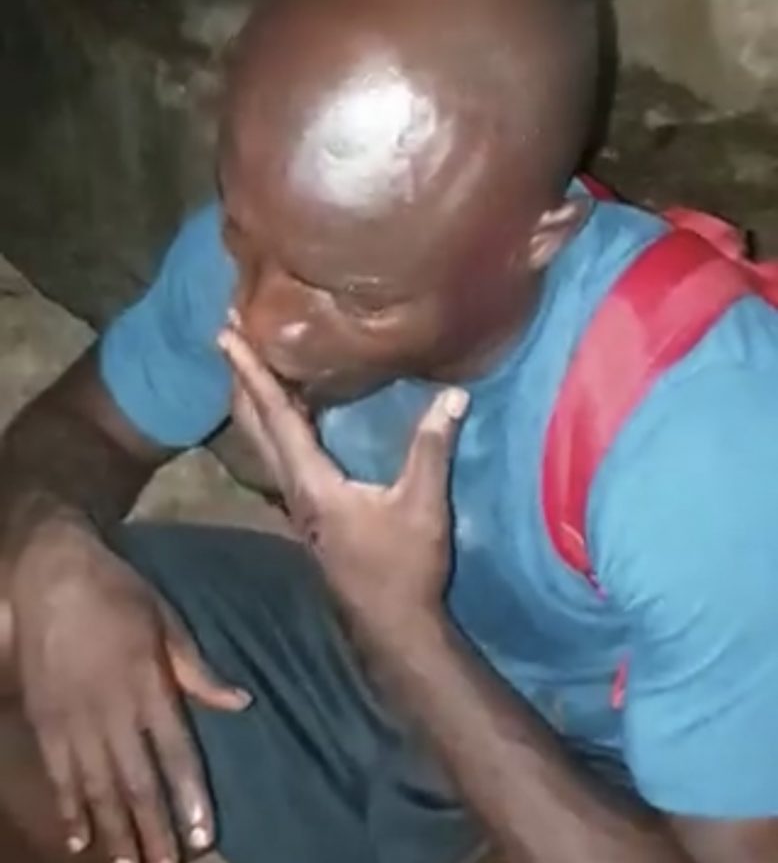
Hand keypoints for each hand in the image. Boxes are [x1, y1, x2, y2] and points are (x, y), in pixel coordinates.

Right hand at [9, 514, 250, 862]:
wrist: (52, 575)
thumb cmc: (119, 594)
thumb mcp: (167, 621)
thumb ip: (199, 671)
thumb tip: (242, 702)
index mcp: (149, 685)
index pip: (175, 752)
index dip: (189, 795)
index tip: (202, 835)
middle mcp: (113, 711)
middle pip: (136, 782)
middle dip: (154, 829)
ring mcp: (75, 720)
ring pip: (98, 788)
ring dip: (115, 831)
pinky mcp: (45, 722)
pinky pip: (59, 775)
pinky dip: (69, 809)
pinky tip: (80, 840)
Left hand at [219, 325, 468, 646]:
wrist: (393, 626)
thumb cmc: (404, 567)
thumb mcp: (422, 505)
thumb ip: (432, 448)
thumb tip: (453, 395)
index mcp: (311, 482)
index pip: (275, 416)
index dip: (252, 373)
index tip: (226, 335)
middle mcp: (294, 489)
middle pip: (255, 424)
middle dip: (240, 378)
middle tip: (225, 333)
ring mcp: (299, 504)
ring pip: (263, 441)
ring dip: (253, 400)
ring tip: (247, 364)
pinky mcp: (312, 512)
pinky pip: (281, 455)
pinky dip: (275, 424)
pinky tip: (290, 414)